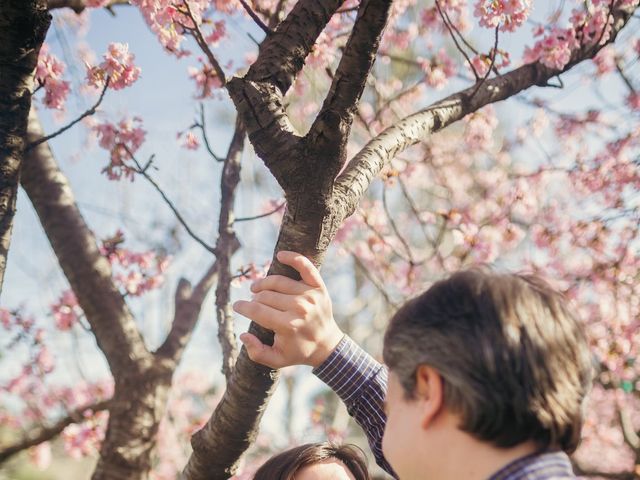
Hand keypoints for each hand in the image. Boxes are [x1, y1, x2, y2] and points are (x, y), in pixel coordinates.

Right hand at [233, 251, 343, 368]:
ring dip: (263, 283)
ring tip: (257, 288)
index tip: (236, 306)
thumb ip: (256, 352)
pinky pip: (306, 266)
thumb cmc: (298, 352)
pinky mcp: (319, 287)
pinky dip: (293, 258)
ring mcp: (310, 295)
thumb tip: (243, 335)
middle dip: (254, 300)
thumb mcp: (276, 360)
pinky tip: (280, 255)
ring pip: (278, 281)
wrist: (327, 345)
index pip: (257, 311)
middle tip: (253, 304)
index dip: (242, 307)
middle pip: (265, 296)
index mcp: (288, 325)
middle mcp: (299, 308)